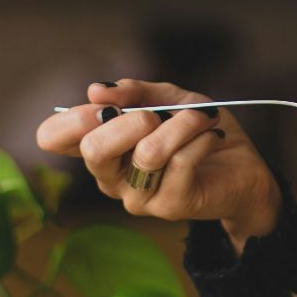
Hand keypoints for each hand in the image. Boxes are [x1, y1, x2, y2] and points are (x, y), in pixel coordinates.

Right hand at [35, 80, 280, 242]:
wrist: (243, 168)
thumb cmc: (197, 132)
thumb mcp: (167, 99)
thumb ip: (134, 91)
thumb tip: (96, 90)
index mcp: (100, 148)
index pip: (52, 138)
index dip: (72, 117)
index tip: (105, 104)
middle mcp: (110, 178)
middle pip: (93, 149)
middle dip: (130, 120)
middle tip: (157, 114)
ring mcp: (138, 197)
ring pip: (147, 153)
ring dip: (181, 124)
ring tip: (202, 117)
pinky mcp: (169, 206)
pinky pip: (181, 161)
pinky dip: (201, 137)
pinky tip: (212, 136)